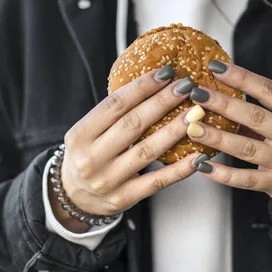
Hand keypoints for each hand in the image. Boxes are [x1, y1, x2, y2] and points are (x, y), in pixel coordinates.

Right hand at [51, 67, 199, 231]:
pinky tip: (198, 157)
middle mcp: (92, 158)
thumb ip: (112, 114)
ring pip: (148, 151)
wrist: (73, 199)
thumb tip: (154, 81)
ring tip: (196, 114)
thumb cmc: (87, 155)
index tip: (166, 72)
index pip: (115, 105)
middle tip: (186, 86)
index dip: (142, 86)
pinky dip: (180, 169)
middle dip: (163, 102)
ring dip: (175, 130)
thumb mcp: (87, 133)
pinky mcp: (125, 198)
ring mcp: (108, 180)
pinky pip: (157, 181)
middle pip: (133, 124)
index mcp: (80, 135)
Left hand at [186, 61, 271, 214]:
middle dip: (224, 104)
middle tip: (197, 94)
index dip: (242, 77)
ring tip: (192, 128)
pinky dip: (222, 173)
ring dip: (217, 138)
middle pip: (256, 117)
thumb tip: (221, 89)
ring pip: (247, 148)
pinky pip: (245, 179)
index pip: (269, 90)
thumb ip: (264, 109)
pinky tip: (202, 165)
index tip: (216, 68)